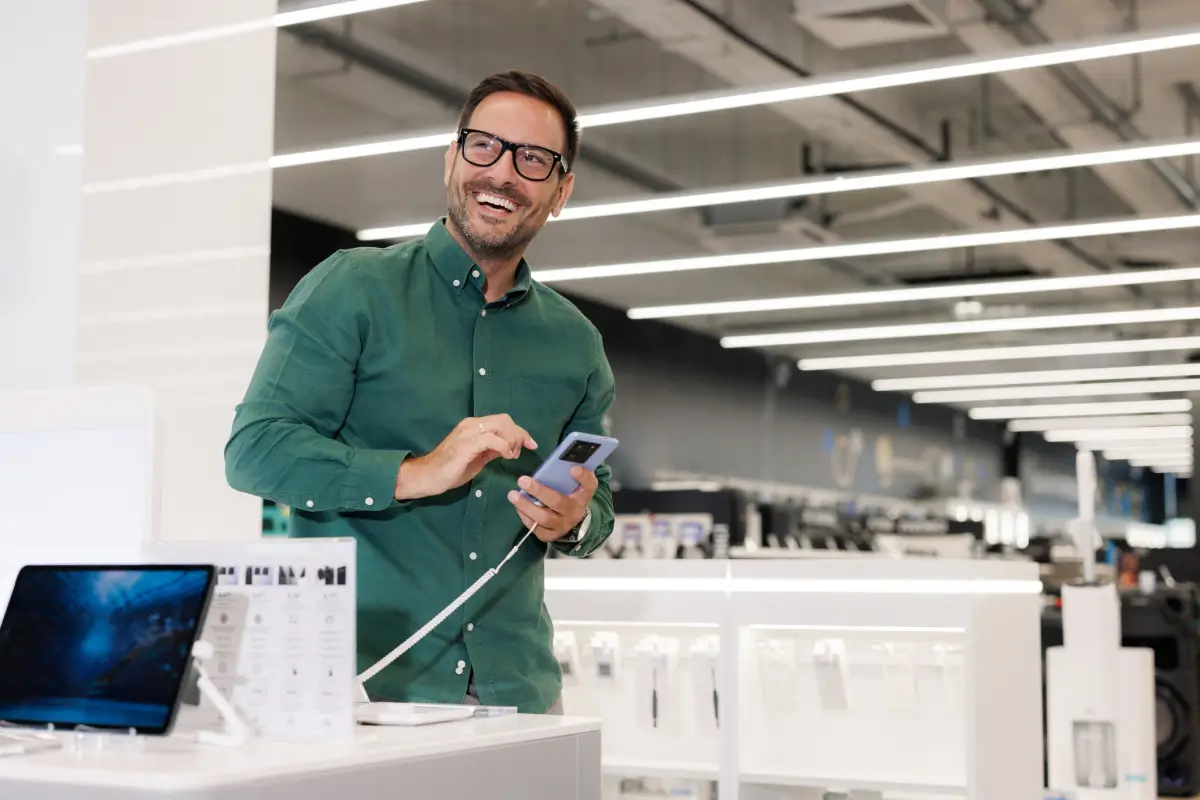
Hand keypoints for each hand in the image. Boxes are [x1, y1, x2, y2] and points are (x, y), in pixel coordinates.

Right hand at [395, 414, 535, 499]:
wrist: (428, 476)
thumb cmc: (451, 469)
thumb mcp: (477, 457)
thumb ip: (492, 449)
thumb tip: (509, 448)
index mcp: (474, 425)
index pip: (503, 421)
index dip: (520, 431)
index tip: (531, 444)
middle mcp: (471, 424)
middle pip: (504, 420)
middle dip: (518, 435)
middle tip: (519, 452)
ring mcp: (468, 432)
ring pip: (500, 425)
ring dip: (512, 441)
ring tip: (510, 455)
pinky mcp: (467, 443)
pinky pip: (492, 439)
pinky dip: (504, 446)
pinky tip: (505, 456)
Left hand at [507, 466, 596, 541]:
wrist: (572, 520)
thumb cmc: (570, 495)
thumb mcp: (575, 484)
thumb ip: (568, 473)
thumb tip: (562, 457)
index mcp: (583, 495)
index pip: (589, 485)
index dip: (583, 477)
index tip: (573, 467)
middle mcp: (575, 512)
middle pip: (558, 502)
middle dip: (539, 491)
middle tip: (523, 480)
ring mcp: (563, 526)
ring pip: (544, 517)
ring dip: (526, 506)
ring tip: (513, 495)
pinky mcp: (550, 535)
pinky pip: (536, 528)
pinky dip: (525, 516)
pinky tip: (517, 506)